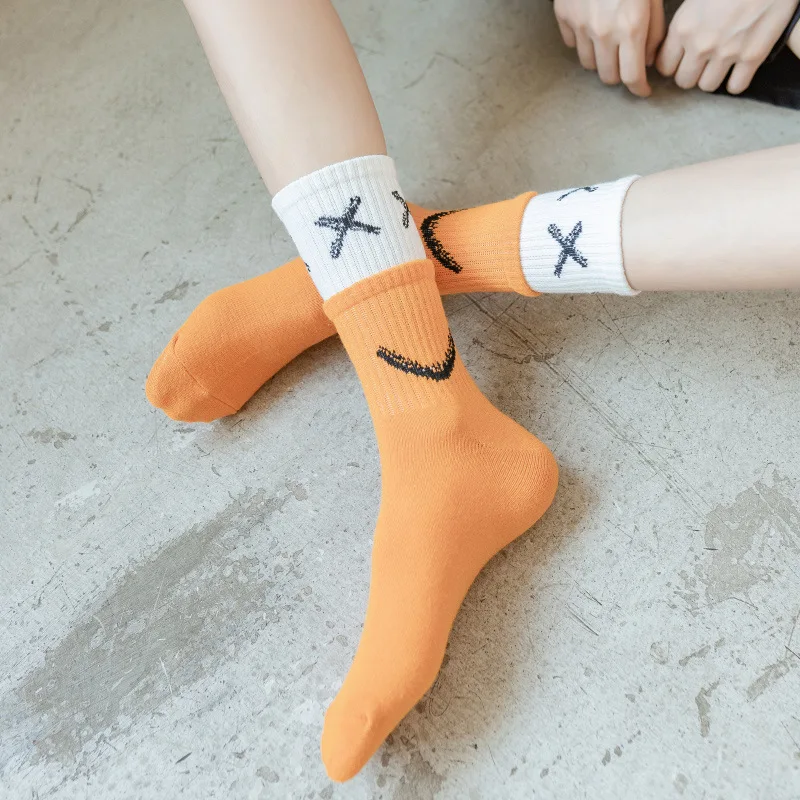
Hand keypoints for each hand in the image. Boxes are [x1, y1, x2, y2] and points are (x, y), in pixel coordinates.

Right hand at [553, 0, 666, 96]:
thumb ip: (654, 32)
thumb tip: (648, 60)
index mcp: (630, 28)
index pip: (632, 76)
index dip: (639, 89)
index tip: (643, 91)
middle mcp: (603, 33)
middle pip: (608, 77)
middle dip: (621, 75)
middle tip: (628, 65)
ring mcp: (580, 26)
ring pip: (589, 65)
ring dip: (602, 61)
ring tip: (610, 48)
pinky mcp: (564, 16)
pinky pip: (573, 44)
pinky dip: (585, 44)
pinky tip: (594, 31)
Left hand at [656, 0, 799, 93]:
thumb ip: (684, 22)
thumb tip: (675, 41)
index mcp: (683, 27)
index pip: (664, 66)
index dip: (672, 65)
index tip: (680, 60)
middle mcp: (701, 45)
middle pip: (684, 81)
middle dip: (690, 73)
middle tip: (700, 63)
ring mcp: (727, 53)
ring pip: (707, 86)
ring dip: (712, 78)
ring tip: (719, 64)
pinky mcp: (752, 56)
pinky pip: (735, 87)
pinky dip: (736, 82)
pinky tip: (737, 71)